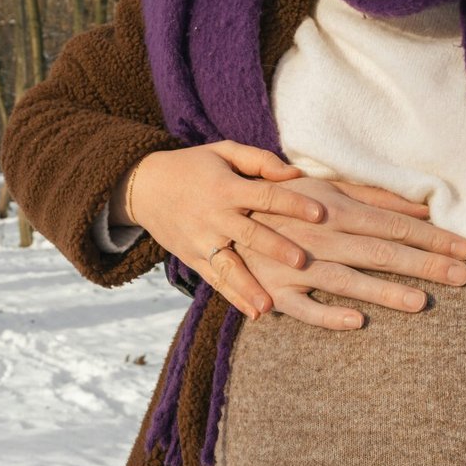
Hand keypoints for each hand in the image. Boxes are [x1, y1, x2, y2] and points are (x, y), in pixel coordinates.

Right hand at [112, 141, 326, 317]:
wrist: (144, 188)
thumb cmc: (193, 166)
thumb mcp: (223, 152)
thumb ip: (259, 161)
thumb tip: (295, 173)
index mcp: (226, 187)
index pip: (265, 195)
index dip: (293, 203)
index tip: (321, 213)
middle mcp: (214, 216)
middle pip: (250, 234)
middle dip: (276, 247)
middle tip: (301, 261)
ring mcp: (202, 241)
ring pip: (230, 266)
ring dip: (250, 286)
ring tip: (270, 304)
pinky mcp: (193, 259)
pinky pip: (216, 280)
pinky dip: (234, 298)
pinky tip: (255, 314)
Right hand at [238, 177, 465, 328]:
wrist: (212, 210)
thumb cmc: (279, 199)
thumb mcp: (323, 184)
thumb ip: (372, 197)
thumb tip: (421, 208)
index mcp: (334, 208)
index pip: (392, 224)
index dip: (431, 237)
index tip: (465, 249)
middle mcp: (319, 237)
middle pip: (379, 251)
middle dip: (422, 263)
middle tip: (462, 276)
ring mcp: (295, 267)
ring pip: (346, 280)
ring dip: (383, 291)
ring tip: (420, 302)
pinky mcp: (273, 291)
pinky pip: (302, 309)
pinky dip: (327, 315)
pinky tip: (357, 322)